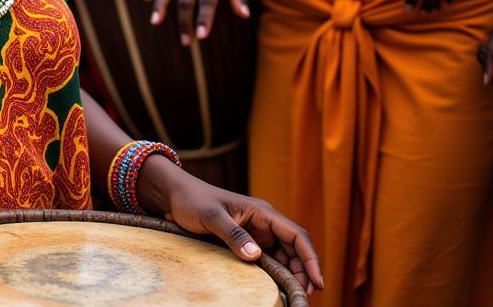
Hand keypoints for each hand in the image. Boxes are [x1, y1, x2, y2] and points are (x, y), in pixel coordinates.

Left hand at [139, 156, 322, 296]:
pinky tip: (276, 288)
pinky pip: (269, 260)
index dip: (311, 259)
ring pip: (284, 257)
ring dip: (292, 275)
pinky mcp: (247, 242)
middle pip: (295, 250)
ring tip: (292, 296)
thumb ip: (233, 234)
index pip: (296, 235)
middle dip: (304, 272)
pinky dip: (277, 274)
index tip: (317, 283)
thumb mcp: (211, 216)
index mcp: (262, 212)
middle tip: (302, 298)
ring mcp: (256, 233)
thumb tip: (256, 256)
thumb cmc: (193, 200)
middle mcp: (264, 222)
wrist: (175, 196)